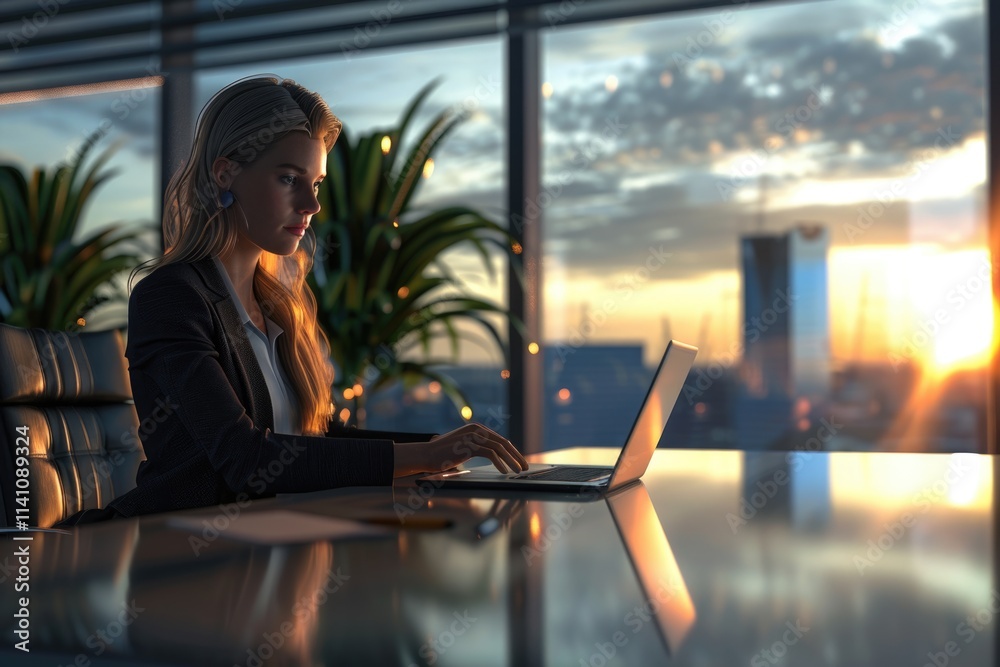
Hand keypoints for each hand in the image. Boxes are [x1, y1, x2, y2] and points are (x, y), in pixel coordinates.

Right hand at [392, 423, 527, 476]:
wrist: (426, 455)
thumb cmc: (443, 455)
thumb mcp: (463, 448)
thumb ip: (477, 447)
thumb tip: (494, 456)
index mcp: (477, 428)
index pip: (500, 440)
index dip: (513, 451)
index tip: (520, 461)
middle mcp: (476, 429)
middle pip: (503, 442)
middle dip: (516, 456)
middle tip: (525, 467)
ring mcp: (473, 436)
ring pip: (499, 448)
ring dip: (511, 461)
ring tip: (518, 471)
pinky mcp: (469, 445)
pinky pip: (490, 454)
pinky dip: (500, 463)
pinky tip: (504, 472)